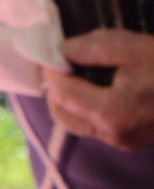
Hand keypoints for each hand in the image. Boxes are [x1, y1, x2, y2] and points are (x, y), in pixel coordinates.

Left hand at [43, 28, 153, 150]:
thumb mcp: (136, 48)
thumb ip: (95, 47)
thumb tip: (63, 50)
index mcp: (112, 113)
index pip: (61, 94)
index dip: (52, 71)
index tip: (51, 53)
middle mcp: (112, 134)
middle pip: (62, 114)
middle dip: (55, 88)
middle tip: (60, 64)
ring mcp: (122, 141)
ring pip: (76, 124)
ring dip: (68, 100)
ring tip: (75, 74)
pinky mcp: (131, 141)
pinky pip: (95, 127)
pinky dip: (86, 108)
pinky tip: (95, 88)